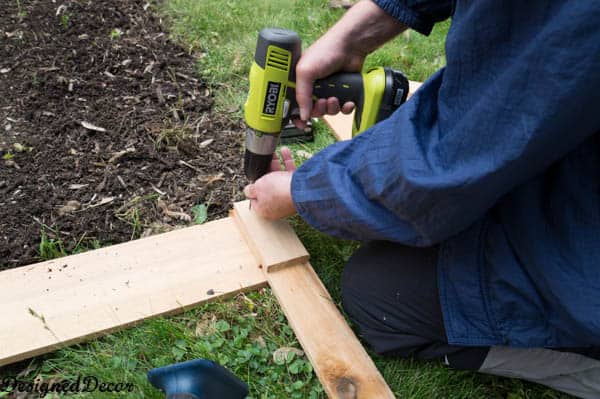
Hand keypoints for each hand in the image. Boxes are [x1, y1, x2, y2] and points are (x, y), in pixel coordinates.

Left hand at [243, 147, 296, 219]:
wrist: (302, 190)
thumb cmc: (279, 191)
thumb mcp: (257, 188)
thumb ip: (251, 189)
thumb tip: (247, 190)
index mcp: (264, 209)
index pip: (254, 199)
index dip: (253, 187)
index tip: (253, 178)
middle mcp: (276, 204)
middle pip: (267, 187)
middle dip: (265, 172)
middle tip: (262, 162)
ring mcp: (287, 196)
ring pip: (279, 178)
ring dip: (275, 164)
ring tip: (273, 153)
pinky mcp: (296, 188)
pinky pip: (289, 173)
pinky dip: (287, 162)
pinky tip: (284, 151)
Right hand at [295, 0, 406, 127]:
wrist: (351, 46)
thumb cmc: (325, 52)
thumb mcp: (306, 72)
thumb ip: (302, 96)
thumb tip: (303, 116)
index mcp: (300, 82)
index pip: (293, 104)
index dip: (296, 116)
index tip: (301, 123)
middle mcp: (313, 88)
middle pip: (313, 111)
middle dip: (319, 110)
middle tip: (323, 102)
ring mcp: (328, 91)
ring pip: (329, 112)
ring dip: (332, 109)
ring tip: (335, 98)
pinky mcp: (343, 92)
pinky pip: (343, 109)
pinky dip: (346, 108)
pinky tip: (347, 101)